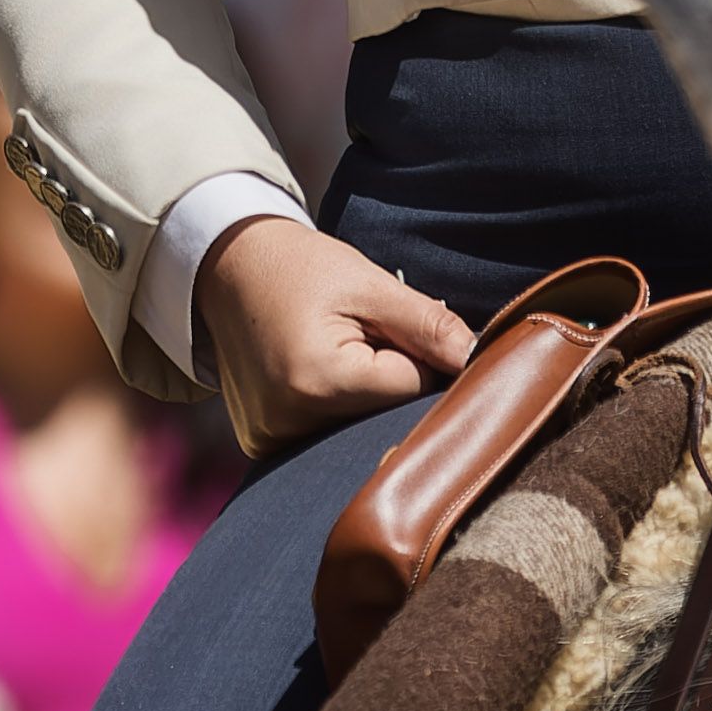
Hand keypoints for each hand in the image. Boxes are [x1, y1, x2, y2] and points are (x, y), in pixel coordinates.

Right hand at [195, 216, 476, 453]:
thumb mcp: (370, 283)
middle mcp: (291, 422)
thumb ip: (431, 326)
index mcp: (321, 380)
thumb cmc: (301, 267)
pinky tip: (310, 376)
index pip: (412, 390)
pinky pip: (323, 439)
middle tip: (359, 336)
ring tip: (328, 351)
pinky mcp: (261, 445)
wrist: (225, 266)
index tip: (385, 325)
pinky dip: (331, 413)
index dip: (414, 355)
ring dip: (361, 401)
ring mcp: (271, 439)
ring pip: (357, 433)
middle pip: (385, 420)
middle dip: (391, 382)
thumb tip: (485, 361)